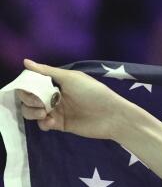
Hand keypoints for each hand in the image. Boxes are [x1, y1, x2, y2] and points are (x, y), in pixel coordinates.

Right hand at [16, 58, 130, 140]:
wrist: (112, 116)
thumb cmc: (93, 92)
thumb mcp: (70, 78)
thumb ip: (47, 71)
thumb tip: (25, 61)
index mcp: (56, 82)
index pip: (32, 82)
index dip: (26, 85)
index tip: (28, 87)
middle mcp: (53, 95)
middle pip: (29, 97)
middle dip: (28, 99)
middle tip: (38, 102)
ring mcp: (57, 111)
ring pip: (32, 111)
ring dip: (32, 111)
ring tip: (43, 112)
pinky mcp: (60, 124)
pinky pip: (43, 124)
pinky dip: (43, 123)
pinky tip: (50, 121)